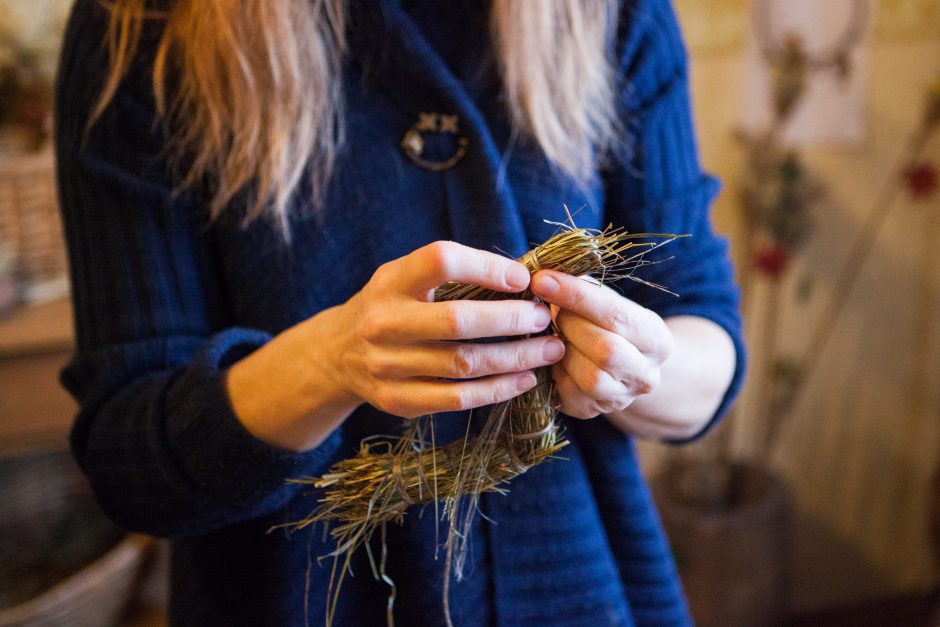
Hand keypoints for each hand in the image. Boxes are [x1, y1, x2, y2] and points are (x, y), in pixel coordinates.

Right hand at [324, 241, 566, 418]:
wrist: (337, 354)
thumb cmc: (392, 306)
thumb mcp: (406, 277)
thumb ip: (453, 274)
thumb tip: (524, 276)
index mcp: (391, 281)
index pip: (441, 261)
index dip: (486, 267)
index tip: (522, 278)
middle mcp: (383, 322)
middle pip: (458, 321)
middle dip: (511, 320)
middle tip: (544, 318)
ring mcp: (386, 365)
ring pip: (464, 364)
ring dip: (516, 358)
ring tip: (549, 349)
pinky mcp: (396, 400)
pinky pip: (457, 398)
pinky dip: (498, 389)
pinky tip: (524, 378)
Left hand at [530, 270, 673, 419]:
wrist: (620, 369)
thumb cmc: (608, 325)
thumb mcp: (608, 303)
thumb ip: (584, 288)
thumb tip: (545, 273)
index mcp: (657, 339)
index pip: (616, 315)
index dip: (576, 296)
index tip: (542, 279)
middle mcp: (646, 374)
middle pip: (606, 350)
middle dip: (570, 325)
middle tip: (550, 310)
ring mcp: (621, 398)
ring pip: (589, 377)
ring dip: (562, 350)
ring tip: (553, 333)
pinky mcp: (591, 411)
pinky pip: (567, 393)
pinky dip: (553, 371)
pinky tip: (551, 356)